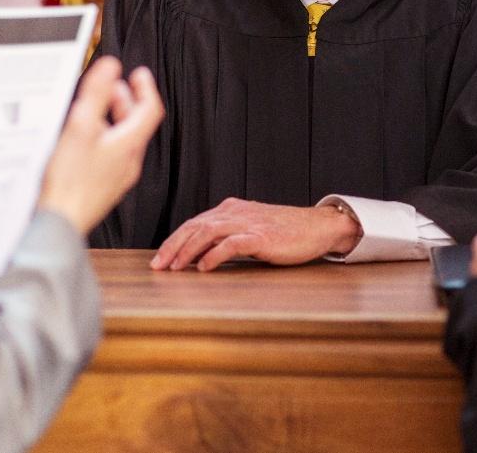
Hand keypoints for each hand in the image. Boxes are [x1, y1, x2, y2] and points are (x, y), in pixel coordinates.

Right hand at [37, 57, 163, 235]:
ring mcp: (116, 177)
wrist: (60, 224)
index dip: (146, 88)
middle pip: (137, 125)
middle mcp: (128, 162)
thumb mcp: (81, 127)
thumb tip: (111, 67)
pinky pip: (110, 156)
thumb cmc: (69, 181)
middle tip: (116, 86)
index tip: (139, 73)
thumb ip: (97, 94)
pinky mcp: (102, 188)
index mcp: (129, 145)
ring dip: (114, 119)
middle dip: (127, 101)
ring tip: (97, 108)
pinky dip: (103, 138)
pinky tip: (82, 139)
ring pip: (123, 140)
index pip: (150, 110)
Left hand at [150, 198, 363, 271]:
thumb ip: (228, 236)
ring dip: (188, 251)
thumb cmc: (285, 232)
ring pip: (208, 232)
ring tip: (175, 267)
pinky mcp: (262, 236)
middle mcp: (235, 213)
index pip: (194, 223)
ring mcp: (248, 223)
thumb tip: (201, 255)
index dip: (174, 241)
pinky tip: (204, 267)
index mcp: (231, 209)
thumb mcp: (251, 229)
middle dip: (173, 246)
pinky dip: (214, 255)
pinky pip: (232, 244)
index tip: (160, 259)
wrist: (317, 227)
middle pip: (195, 226)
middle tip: (158, 266)